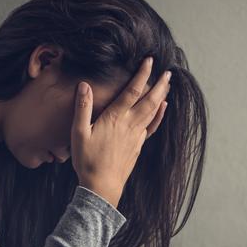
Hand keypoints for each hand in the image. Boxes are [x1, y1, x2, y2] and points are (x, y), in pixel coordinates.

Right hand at [70, 57, 170, 206]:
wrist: (102, 186)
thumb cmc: (88, 160)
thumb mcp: (79, 133)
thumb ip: (82, 108)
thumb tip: (84, 85)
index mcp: (115, 118)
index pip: (132, 90)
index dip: (142, 74)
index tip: (149, 61)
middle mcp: (130, 124)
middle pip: (149, 99)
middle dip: (159, 84)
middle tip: (168, 71)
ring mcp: (136, 135)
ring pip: (153, 111)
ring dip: (161, 96)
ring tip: (168, 84)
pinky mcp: (138, 145)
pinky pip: (152, 126)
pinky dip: (159, 115)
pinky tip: (163, 108)